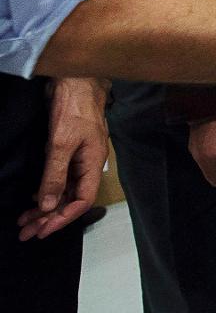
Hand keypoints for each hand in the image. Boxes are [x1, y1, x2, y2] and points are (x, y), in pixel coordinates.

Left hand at [18, 77, 108, 240]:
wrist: (76, 80)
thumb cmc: (74, 109)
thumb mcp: (60, 144)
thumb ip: (54, 176)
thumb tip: (49, 206)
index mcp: (93, 165)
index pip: (82, 201)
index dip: (62, 218)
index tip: (41, 230)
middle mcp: (88, 165)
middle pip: (71, 199)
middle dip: (49, 218)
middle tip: (26, 232)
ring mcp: (79, 157)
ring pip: (63, 190)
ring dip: (44, 207)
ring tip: (24, 221)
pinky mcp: (68, 150)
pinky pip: (59, 179)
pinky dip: (46, 191)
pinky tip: (33, 199)